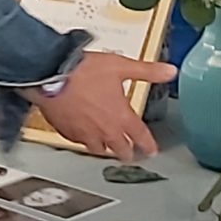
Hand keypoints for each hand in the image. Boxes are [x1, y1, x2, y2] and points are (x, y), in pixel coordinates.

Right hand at [33, 52, 174, 159]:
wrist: (51, 74)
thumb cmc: (83, 71)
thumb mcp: (121, 66)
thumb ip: (147, 71)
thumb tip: (170, 72)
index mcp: (121, 116)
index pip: (140, 137)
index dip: (148, 146)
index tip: (151, 151)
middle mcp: (104, 130)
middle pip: (120, 150)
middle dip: (127, 152)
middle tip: (130, 154)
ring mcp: (84, 134)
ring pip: (98, 149)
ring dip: (105, 148)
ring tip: (107, 148)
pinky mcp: (67, 132)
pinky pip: (78, 142)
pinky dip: (84, 140)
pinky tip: (83, 135)